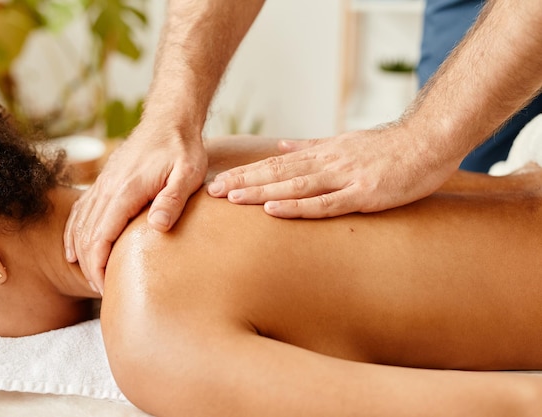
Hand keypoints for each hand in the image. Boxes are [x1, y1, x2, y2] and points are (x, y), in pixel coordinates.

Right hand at [65, 127, 207, 293]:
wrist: (169, 120)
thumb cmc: (182, 148)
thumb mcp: (188, 173)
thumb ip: (172, 200)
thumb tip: (157, 227)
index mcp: (125, 190)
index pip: (101, 236)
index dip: (99, 266)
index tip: (106, 288)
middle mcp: (107, 188)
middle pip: (86, 236)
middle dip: (89, 267)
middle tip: (103, 292)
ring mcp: (102, 184)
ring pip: (80, 225)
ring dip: (81, 254)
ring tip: (92, 278)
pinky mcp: (104, 182)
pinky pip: (80, 211)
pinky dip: (73, 233)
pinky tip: (72, 250)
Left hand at [207, 126, 460, 217]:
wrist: (429, 142)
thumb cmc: (389, 147)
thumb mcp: (344, 142)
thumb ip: (311, 147)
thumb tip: (281, 147)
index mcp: (322, 154)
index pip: (276, 164)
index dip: (247, 172)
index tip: (221, 181)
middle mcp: (328, 163)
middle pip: (278, 173)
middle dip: (244, 182)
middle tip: (213, 192)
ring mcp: (345, 178)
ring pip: (294, 186)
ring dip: (261, 192)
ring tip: (232, 199)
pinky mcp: (363, 194)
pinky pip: (325, 204)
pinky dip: (297, 207)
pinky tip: (274, 210)